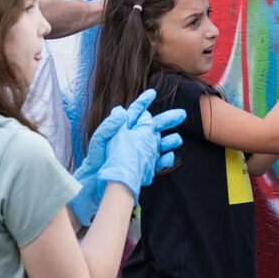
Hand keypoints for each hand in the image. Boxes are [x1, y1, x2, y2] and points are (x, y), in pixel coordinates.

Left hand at [69, 90, 184, 224]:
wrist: (95, 185)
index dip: (143, 102)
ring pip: (159, 144)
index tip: (152, 93)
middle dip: (167, 119)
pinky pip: (157, 162)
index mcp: (123, 130)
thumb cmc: (95, 162)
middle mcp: (133, 140)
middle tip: (182, 114)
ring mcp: (139, 154)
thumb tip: (121, 110)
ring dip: (169, 141)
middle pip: (153, 126)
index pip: (135, 112)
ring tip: (177, 139)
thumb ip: (110, 126)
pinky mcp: (142, 168)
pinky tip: (169, 157)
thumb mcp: (99, 141)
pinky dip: (165, 160)